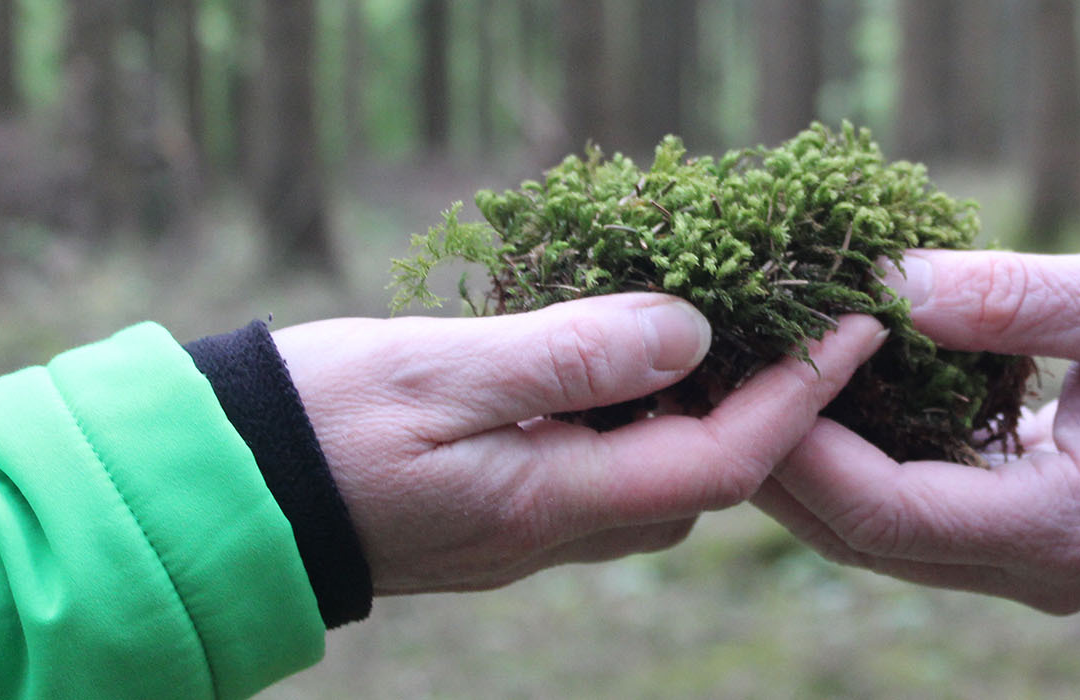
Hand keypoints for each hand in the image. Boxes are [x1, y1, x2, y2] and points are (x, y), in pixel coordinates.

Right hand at [272, 293, 885, 593]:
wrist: (223, 490)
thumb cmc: (319, 425)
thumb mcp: (443, 373)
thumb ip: (571, 355)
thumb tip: (692, 333)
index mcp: (556, 502)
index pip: (724, 458)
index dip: (801, 395)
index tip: (855, 327)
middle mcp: (560, 529)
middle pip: (709, 477)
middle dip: (773, 407)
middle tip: (808, 320)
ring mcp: (533, 525)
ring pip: (661, 475)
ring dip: (707, 407)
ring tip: (735, 323)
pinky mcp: (506, 506)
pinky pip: (608, 464)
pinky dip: (644, 410)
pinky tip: (636, 353)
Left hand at [754, 250, 1079, 612]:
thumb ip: (1009, 299)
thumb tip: (882, 285)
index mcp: (1066, 525)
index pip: (890, 511)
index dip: (807, 443)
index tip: (758, 365)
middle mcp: (1036, 570)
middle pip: (862, 538)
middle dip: (781, 461)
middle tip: (718, 378)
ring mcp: (1026, 568)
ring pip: (875, 539)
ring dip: (807, 468)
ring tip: (747, 385)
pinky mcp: (1018, 543)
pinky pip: (910, 519)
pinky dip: (855, 466)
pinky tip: (817, 400)